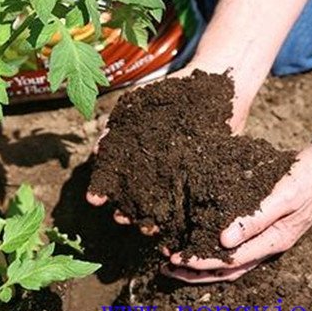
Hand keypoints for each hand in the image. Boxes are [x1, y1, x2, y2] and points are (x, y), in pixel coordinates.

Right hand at [86, 65, 197, 234]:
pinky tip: (175, 226)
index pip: (115, 178)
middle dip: (126, 211)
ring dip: (151, 218)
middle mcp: (154, 168)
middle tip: (122, 218)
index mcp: (136, 152)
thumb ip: (119, 126)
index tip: (95, 200)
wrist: (216, 82)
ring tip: (147, 228)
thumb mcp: (141, 104)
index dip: (103, 190)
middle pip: (136, 196)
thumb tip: (98, 150)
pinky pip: (190, 202)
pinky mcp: (203, 177)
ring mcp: (178, 175)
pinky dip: (181, 216)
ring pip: (161, 204)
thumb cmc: (175, 91)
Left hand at [162, 138, 311, 282]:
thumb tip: (223, 241)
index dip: (200, 262)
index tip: (174, 258)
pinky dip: (215, 247)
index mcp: (273, 241)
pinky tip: (198, 238)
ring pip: (231, 261)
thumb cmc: (306, 179)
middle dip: (196, 270)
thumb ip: (254, 219)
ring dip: (203, 262)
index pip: (229, 262)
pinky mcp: (264, 226)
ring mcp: (267, 238)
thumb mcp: (282, 197)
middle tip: (166, 265)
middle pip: (227, 269)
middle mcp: (269, 245)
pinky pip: (237, 245)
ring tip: (176, 258)